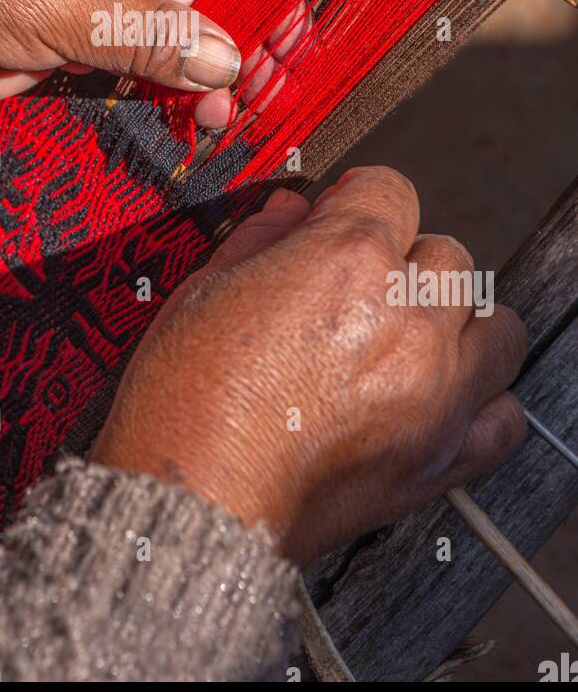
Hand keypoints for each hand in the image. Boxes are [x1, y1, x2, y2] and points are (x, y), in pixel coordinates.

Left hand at [0, 0, 297, 126]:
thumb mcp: (72, 2)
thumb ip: (158, 37)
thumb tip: (231, 65)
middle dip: (261, 14)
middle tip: (283, 68)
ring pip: (197, 16)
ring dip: (225, 61)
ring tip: (245, 106)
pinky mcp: (91, 30)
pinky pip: (157, 53)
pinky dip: (183, 83)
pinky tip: (205, 115)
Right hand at [91, 166, 526, 563]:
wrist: (194, 502)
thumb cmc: (186, 400)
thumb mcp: (205, 290)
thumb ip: (262, 239)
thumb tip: (292, 210)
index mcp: (347, 259)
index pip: (390, 189)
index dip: (357, 198)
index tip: (342, 216)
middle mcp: (407, 314)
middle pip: (447, 255)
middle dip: (405, 263)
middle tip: (363, 292)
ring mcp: (437, 386)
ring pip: (494, 325)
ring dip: (458, 324)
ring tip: (412, 343)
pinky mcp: (445, 452)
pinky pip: (505, 415)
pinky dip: (482, 404)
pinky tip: (441, 400)